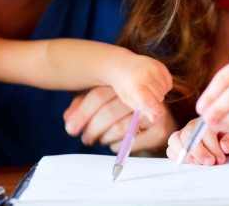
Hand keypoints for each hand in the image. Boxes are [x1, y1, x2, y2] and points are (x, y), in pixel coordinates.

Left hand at [63, 86, 177, 152]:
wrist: (160, 121)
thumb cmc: (126, 112)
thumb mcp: (105, 104)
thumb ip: (85, 107)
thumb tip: (68, 121)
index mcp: (125, 84)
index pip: (99, 95)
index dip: (82, 112)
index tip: (70, 128)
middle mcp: (141, 95)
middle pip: (108, 112)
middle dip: (92, 128)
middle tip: (85, 139)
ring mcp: (152, 112)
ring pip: (119, 128)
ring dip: (104, 138)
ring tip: (100, 140)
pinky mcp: (159, 131)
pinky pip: (131, 141)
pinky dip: (117, 145)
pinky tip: (114, 144)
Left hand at [109, 54, 172, 121]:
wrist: (121, 64)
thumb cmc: (124, 85)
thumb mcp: (128, 99)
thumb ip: (142, 109)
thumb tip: (155, 119)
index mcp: (134, 86)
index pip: (150, 102)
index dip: (155, 110)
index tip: (156, 113)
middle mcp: (145, 76)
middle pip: (159, 97)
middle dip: (156, 101)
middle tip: (148, 97)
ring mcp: (153, 69)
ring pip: (165, 90)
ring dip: (160, 93)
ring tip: (150, 90)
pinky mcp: (160, 65)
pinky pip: (169, 82)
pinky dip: (165, 86)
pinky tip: (156, 84)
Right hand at [166, 117, 228, 165]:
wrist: (223, 141)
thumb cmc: (228, 138)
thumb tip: (225, 145)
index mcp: (206, 121)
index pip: (204, 131)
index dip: (212, 146)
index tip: (220, 159)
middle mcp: (192, 126)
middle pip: (187, 135)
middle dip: (198, 151)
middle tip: (210, 162)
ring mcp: (182, 134)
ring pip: (174, 140)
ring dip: (185, 154)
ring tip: (198, 164)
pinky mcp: (177, 145)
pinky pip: (170, 150)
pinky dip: (177, 158)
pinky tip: (191, 163)